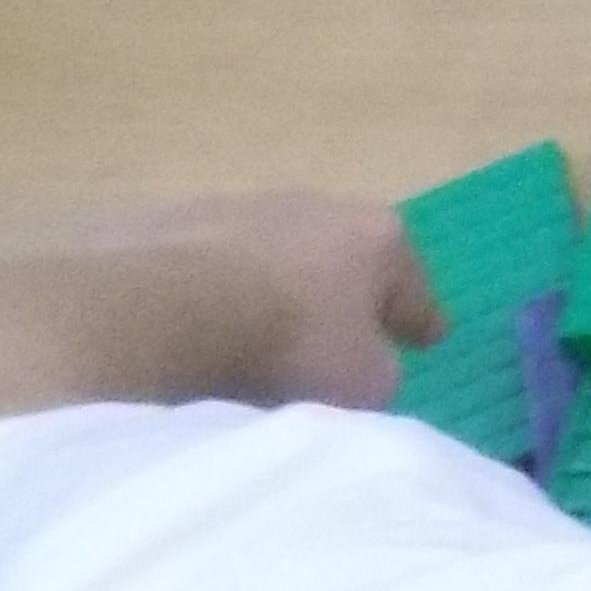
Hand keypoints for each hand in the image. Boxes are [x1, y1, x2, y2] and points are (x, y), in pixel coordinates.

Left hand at [85, 194, 443, 411]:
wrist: (162, 304)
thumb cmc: (285, 341)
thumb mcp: (361, 384)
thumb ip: (380, 376)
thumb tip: (365, 371)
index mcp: (378, 237)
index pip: (412, 286)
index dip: (419, 318)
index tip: (428, 339)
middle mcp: (321, 206)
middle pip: (345, 262)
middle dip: (342, 298)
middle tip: (335, 342)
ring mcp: (247, 205)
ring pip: (277, 258)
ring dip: (275, 292)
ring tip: (256, 342)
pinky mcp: (179, 220)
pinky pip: (211, 268)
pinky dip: (215, 292)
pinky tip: (200, 329)